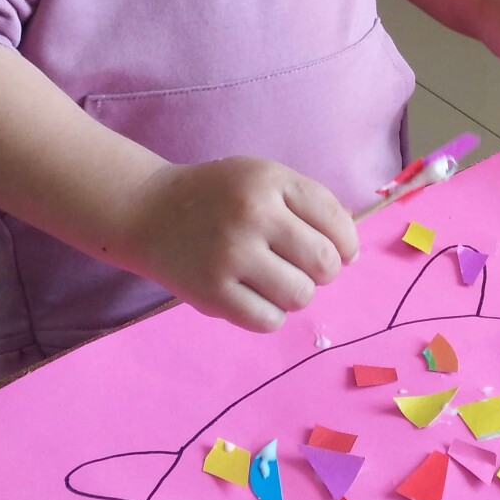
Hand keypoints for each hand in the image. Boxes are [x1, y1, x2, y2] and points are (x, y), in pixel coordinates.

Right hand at [120, 157, 358, 331]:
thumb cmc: (218, 197)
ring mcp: (230, 255)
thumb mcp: (263, 179)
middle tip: (300, 266)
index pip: (336, 221)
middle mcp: (252, 214)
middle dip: (322, 271)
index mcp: (270, 180)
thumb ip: (309, 204)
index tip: (337, 250)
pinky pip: (269, 320)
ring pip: (301, 296)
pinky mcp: (211, 293)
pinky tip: (254, 296)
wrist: (147, 211)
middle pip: (324, 263)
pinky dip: (270, 314)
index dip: (346, 243)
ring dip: (295, 293)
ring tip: (273, 279)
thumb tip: (352, 253)